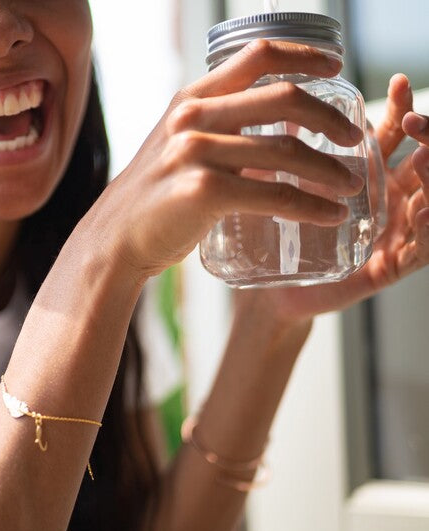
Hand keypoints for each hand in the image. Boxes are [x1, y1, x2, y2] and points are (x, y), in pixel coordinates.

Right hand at [88, 40, 364, 281]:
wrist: (113, 240)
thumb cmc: (151, 200)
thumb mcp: (177, 150)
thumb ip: (217, 136)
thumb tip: (271, 141)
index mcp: (189, 100)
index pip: (258, 56)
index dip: (305, 55)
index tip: (336, 68)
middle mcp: (192, 118)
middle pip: (284, 97)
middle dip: (330, 118)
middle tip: (353, 140)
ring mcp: (195, 152)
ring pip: (285, 149)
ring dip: (329, 169)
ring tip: (350, 185)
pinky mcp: (202, 191)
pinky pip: (273, 194)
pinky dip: (309, 206)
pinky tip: (329, 215)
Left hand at [234, 74, 428, 323]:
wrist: (271, 293)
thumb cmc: (278, 240)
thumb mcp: (284, 190)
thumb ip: (290, 156)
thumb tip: (278, 108)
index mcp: (369, 179)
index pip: (396, 139)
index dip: (401, 110)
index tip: (397, 82)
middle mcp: (388, 203)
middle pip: (425, 164)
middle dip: (428, 139)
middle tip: (414, 122)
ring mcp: (393, 235)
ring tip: (422, 157)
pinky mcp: (389, 268)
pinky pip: (423, 248)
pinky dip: (428, 228)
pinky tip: (422, 209)